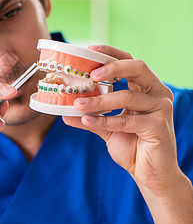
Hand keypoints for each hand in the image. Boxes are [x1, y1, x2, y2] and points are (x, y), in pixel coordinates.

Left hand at [63, 45, 179, 195]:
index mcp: (146, 89)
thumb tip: (64, 112)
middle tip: (89, 75)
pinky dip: (104, 120)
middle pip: (137, 68)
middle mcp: (157, 94)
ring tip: (77, 104)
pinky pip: (127, 120)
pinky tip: (86, 121)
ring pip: (127, 96)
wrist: (149, 174)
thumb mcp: (107, 128)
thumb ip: (89, 117)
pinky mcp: (159, 127)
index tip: (89, 50)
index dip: (111, 54)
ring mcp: (160, 109)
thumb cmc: (132, 146)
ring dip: (99, 101)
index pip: (130, 62)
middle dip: (112, 67)